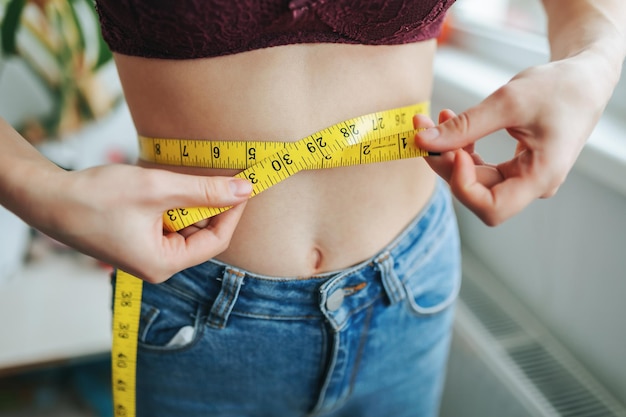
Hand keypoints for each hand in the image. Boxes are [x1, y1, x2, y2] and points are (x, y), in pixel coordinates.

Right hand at [32, 164, 250, 282]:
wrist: (48, 198)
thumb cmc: (95, 198)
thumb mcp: (158, 189)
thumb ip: (204, 190)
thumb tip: (244, 190)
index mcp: (164, 263)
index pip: (217, 240)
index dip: (234, 211)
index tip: (245, 185)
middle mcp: (158, 265)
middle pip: (202, 233)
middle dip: (212, 204)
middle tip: (221, 174)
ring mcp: (147, 253)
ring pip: (186, 226)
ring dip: (192, 201)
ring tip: (188, 177)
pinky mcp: (139, 240)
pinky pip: (169, 223)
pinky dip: (175, 203)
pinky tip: (169, 185)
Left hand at [415, 52, 611, 224]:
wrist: (585, 78)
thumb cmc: (559, 87)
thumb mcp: (508, 102)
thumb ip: (464, 126)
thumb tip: (423, 141)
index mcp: (541, 178)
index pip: (491, 208)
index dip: (463, 185)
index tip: (453, 150)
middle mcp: (533, 186)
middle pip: (476, 192)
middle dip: (446, 162)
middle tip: (424, 128)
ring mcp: (523, 178)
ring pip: (474, 179)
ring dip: (449, 153)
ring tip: (432, 121)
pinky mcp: (516, 167)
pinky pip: (480, 167)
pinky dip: (462, 147)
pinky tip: (449, 122)